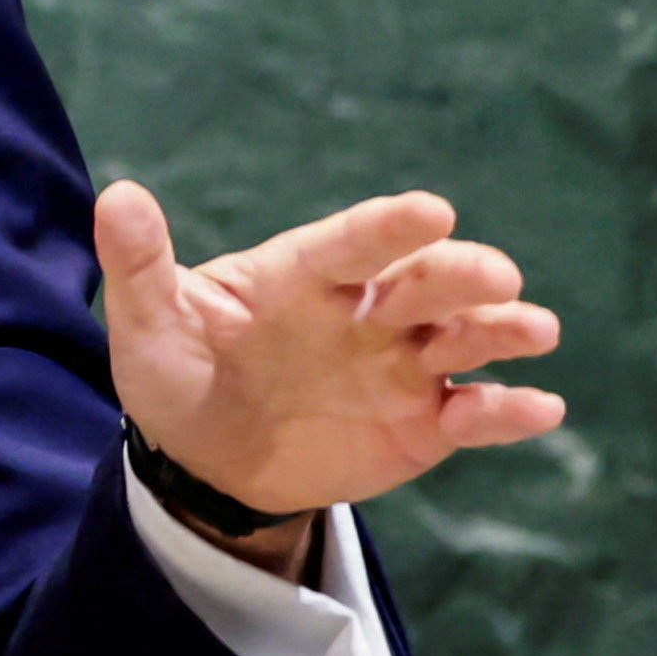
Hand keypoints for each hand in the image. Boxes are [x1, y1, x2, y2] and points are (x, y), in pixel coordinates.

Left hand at [95, 182, 567, 564]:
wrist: (204, 459)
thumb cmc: (180, 372)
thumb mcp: (150, 324)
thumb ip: (141, 266)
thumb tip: (116, 196)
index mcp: (306, 274)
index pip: (353, 243)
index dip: (389, 229)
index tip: (431, 211)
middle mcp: (367, 310)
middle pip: (424, 283)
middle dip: (461, 276)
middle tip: (493, 277)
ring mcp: (402, 364)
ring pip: (464, 339)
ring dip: (501, 331)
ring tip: (534, 331)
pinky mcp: (424, 423)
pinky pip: (473, 414)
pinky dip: (507, 412)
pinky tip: (540, 410)